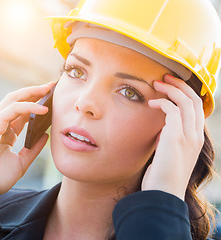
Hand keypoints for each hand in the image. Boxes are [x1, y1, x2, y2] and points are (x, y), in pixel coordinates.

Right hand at [0, 82, 54, 203]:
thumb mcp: (22, 163)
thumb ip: (33, 149)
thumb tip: (46, 135)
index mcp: (7, 133)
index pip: (23, 112)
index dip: (36, 103)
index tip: (52, 98)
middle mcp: (1, 125)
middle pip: (18, 101)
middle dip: (35, 91)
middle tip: (52, 85)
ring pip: (13, 100)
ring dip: (31, 92)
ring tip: (48, 88)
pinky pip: (12, 110)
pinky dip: (28, 107)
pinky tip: (42, 109)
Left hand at [142, 74, 203, 199]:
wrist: (162, 193)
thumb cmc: (161, 176)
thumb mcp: (168, 154)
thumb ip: (168, 139)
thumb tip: (160, 128)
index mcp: (195, 139)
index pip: (197, 109)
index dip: (185, 94)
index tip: (171, 86)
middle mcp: (195, 136)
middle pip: (194, 100)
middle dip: (180, 85)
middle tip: (165, 77)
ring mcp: (188, 136)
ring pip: (186, 102)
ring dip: (171, 90)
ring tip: (156, 83)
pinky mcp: (176, 137)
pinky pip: (173, 111)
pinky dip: (162, 103)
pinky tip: (151, 104)